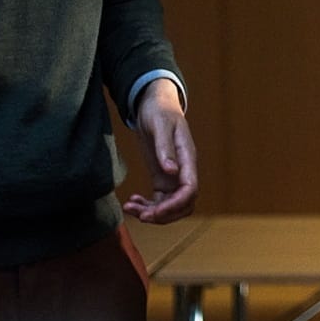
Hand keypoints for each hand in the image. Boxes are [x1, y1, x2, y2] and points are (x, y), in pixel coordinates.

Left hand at [124, 78, 197, 222]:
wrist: (155, 104)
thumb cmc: (160, 111)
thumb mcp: (160, 125)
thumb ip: (166, 148)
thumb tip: (172, 171)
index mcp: (188, 159)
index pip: (189, 190)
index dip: (174, 206)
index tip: (154, 213)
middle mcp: (183, 171)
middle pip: (183, 205)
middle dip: (163, 215)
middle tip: (140, 216)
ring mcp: (173, 177)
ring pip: (170, 206)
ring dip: (152, 213)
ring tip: (130, 208)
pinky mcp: (162, 178)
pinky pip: (159, 201)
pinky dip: (147, 206)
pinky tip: (132, 201)